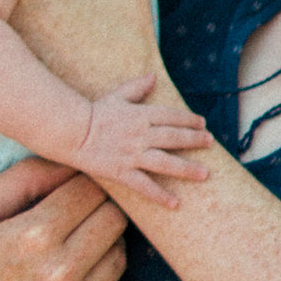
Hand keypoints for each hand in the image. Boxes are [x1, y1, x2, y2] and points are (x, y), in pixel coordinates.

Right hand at [0, 158, 126, 280]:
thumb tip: (66, 159)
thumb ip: (21, 179)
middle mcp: (62, 274)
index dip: (81, 180)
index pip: (89, 189)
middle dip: (97, 207)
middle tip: (73, 208)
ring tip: (68, 242)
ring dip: (100, 242)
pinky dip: (94, 277)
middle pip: (114, 219)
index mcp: (33, 236)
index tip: (68, 183)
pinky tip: (63, 278)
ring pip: (119, 253)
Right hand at [75, 73, 210, 209]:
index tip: (202, 123)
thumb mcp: (116, 96)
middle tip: (210, 143)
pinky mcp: (122, 171)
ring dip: (186, 169)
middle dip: (194, 140)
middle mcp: (140, 135)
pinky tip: (174, 204)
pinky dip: (160, 195)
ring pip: (165, 162)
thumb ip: (136, 87)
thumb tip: (153, 77)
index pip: (171, 116)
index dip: (188, 119)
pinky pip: (144, 185)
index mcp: (140, 115)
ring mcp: (132, 154)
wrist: (70, 131)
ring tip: (204, 174)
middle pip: (174, 138)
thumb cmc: (93, 112)